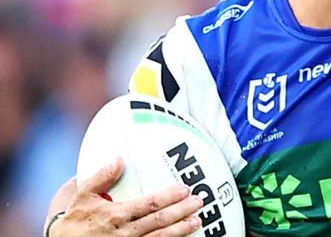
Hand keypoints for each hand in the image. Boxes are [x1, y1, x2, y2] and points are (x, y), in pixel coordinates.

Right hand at [49, 159, 203, 236]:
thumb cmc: (74, 220)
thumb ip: (102, 177)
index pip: (148, 205)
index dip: (168, 197)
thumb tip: (119, 158)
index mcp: (115, 215)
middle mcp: (124, 233)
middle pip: (159, 222)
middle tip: (199, 201)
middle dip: (181, 212)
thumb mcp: (83, 195)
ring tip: (197, 220)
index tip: (184, 188)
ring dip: (180, 230)